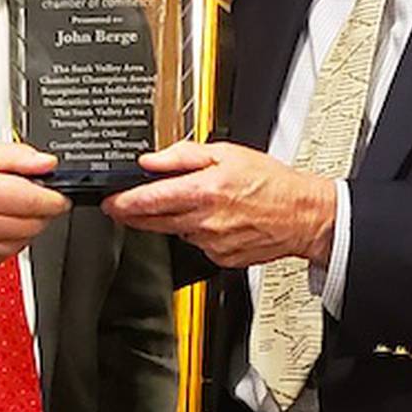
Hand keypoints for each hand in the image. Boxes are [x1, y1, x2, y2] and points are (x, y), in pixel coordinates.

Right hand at [0, 142, 68, 270]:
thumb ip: (17, 156)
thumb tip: (47, 163)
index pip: (39, 202)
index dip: (55, 197)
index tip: (57, 193)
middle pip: (36, 223)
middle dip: (41, 209)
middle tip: (28, 195)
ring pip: (25, 241)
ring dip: (26, 225)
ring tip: (6, 207)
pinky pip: (8, 255)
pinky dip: (10, 240)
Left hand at [102, 140, 336, 267]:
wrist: (302, 215)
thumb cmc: (271, 182)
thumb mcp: (226, 153)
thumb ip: (183, 155)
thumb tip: (152, 159)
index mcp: (203, 192)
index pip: (148, 201)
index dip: (122, 202)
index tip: (109, 201)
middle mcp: (203, 221)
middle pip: (153, 221)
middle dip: (135, 214)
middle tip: (125, 205)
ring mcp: (210, 243)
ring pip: (175, 232)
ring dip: (172, 219)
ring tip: (193, 203)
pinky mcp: (220, 258)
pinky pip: (196, 244)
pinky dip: (197, 231)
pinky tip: (214, 219)